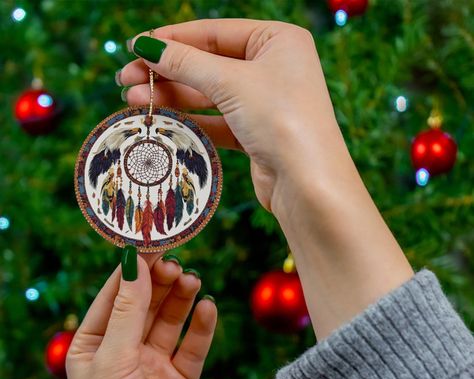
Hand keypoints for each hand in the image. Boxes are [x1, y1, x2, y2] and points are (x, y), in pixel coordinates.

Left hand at [66, 252, 216, 378]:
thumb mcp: (113, 360)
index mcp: (95, 345)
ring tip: (193, 281)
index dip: (134, 269)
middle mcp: (124, 351)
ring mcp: (153, 365)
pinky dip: (202, 326)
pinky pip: (193, 346)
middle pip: (146, 304)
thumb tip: (135, 263)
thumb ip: (128, 311)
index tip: (152, 243)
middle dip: (160, 282)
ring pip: (170, 320)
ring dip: (182, 299)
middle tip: (176, 263)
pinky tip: (208, 308)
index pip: (115, 295)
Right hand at [118, 19, 343, 212]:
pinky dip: (191, 121)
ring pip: (210, 94)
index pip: (215, 32)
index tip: (136, 46)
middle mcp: (273, 68)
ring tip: (133, 100)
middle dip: (167, 72)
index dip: (173, 39)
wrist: (307, 183)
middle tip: (126, 79)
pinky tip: (162, 120)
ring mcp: (265, 103)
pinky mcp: (257, 134)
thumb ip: (187, 63)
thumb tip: (146, 45)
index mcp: (277, 40)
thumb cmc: (280, 119)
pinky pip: (218, 121)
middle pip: (209, 64)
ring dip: (173, 97)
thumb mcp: (231, 82)